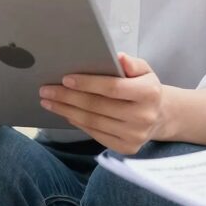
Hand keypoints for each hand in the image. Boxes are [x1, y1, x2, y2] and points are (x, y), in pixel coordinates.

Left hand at [38, 53, 165, 154]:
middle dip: (68, 97)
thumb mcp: (144, 70)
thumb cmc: (144, 87)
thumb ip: (131, 63)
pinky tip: (64, 112)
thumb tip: (118, 57)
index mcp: (149, 93)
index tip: (65, 78)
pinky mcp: (126, 148)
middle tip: (46, 89)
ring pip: (92, 121)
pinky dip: (76, 122)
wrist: (159, 116)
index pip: (113, 88)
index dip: (88, 84)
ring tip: (49, 100)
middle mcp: (143, 117)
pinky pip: (95, 133)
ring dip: (66, 110)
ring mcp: (134, 135)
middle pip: (97, 106)